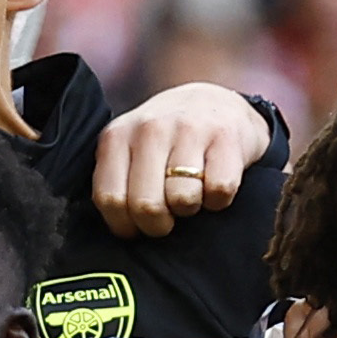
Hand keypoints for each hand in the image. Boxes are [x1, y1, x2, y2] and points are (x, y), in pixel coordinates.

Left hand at [88, 85, 270, 235]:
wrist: (213, 102)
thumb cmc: (165, 143)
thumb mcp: (129, 152)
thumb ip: (117, 184)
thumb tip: (124, 234)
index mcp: (117, 137)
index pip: (110, 200)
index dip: (126, 225)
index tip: (139, 224)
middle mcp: (150, 129)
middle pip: (146, 206)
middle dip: (159, 225)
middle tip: (169, 216)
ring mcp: (189, 129)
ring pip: (183, 200)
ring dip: (190, 209)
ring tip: (191, 196)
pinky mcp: (226, 137)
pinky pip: (219, 191)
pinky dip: (219, 200)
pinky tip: (213, 187)